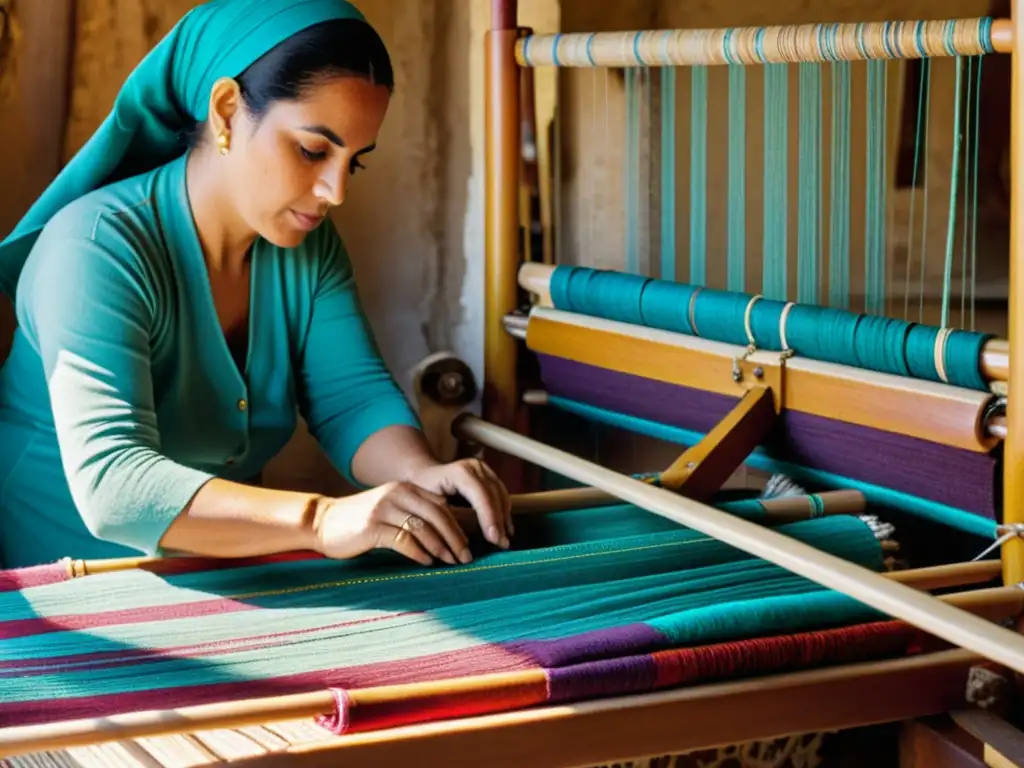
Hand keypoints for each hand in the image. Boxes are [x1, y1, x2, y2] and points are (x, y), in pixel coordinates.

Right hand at [313, 482, 472, 565]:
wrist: (322, 521)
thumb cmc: (360, 522)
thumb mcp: (390, 510)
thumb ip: (414, 515)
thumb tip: (447, 537)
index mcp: (405, 488)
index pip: (440, 505)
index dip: (458, 526)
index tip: (468, 545)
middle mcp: (397, 494)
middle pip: (437, 515)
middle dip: (455, 538)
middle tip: (466, 557)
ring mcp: (384, 508)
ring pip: (423, 527)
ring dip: (440, 547)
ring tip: (450, 562)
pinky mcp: (372, 526)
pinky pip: (403, 540)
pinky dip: (419, 553)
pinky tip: (427, 562)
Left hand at [407, 459, 511, 548]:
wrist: (423, 475)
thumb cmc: (422, 493)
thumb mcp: (431, 507)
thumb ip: (451, 522)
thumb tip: (467, 543)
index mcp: (459, 472)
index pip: (481, 496)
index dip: (489, 517)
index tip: (493, 539)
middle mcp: (474, 467)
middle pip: (493, 495)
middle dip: (498, 521)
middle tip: (502, 544)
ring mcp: (483, 469)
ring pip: (500, 494)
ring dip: (504, 518)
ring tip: (504, 539)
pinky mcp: (489, 474)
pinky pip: (501, 493)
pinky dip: (504, 510)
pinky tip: (505, 527)